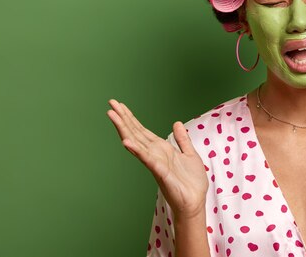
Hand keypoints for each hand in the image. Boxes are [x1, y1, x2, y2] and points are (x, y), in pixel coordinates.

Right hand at [107, 99, 208, 219]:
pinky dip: (138, 150)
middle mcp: (154, 154)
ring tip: (113, 116)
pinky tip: (127, 142)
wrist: (195, 201)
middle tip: (110, 104)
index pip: (142, 130)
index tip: (120, 106)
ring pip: (137, 142)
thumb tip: (176, 123)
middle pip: (135, 133)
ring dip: (125, 129)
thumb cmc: (191, 182)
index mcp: (161, 149)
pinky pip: (148, 159)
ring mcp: (155, 163)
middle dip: (123, 118)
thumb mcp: (189, 154)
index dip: (131, 118)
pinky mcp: (161, 172)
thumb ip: (182, 139)